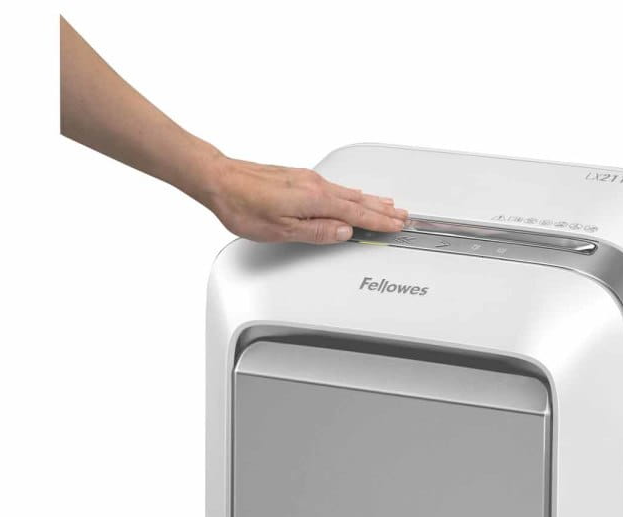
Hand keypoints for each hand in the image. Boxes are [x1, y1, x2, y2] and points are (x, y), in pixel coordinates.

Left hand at [201, 156, 407, 243]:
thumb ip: (316, 232)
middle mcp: (315, 185)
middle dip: (382, 209)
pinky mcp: (299, 177)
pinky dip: (352, 193)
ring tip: (388, 205)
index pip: (356, 214)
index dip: (379, 222)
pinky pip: (336, 187)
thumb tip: (343, 233)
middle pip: (358, 201)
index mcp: (315, 199)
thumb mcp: (282, 230)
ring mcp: (308, 179)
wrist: (219, 180)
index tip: (396, 225)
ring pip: (348, 192)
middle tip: (402, 215)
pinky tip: (353, 194)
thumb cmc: (243, 205)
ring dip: (371, 200)